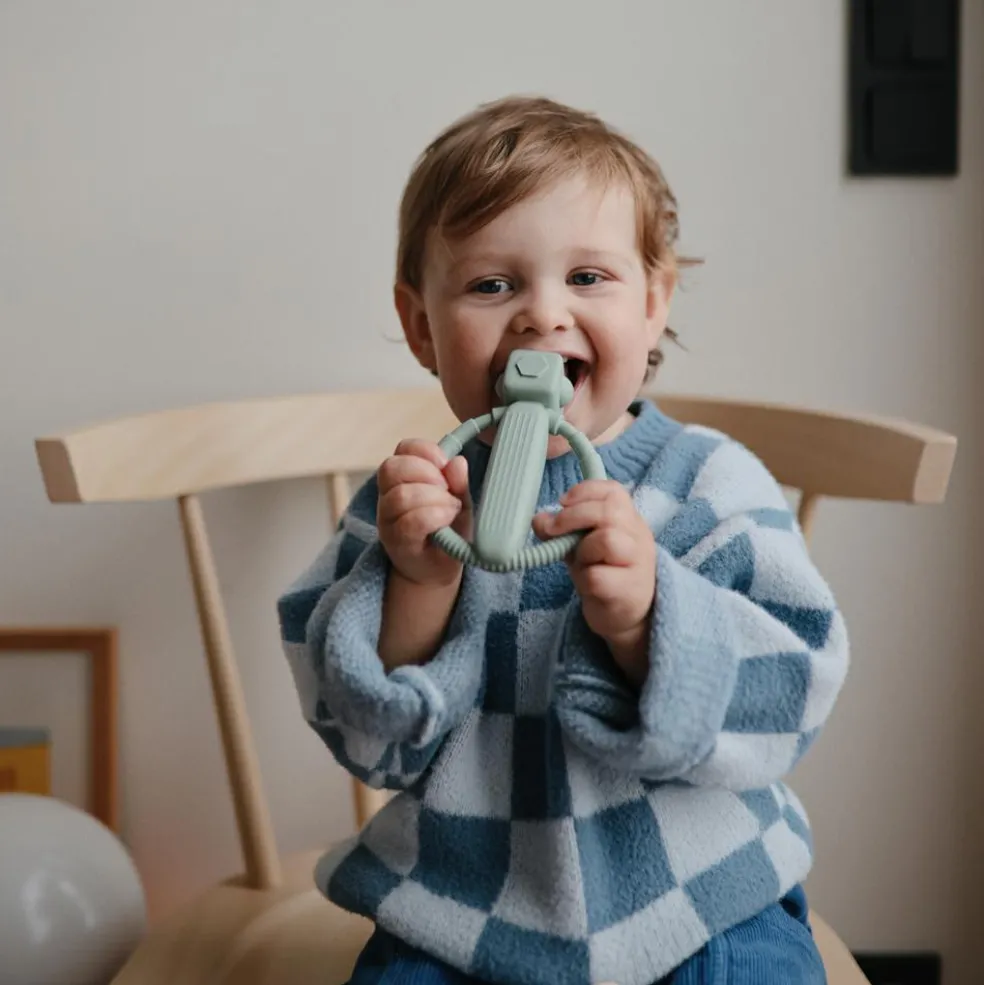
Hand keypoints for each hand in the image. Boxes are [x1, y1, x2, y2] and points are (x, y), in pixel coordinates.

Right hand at [377, 439, 471, 587]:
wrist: (438, 570)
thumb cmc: (448, 531)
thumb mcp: (459, 502)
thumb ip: (459, 483)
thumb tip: (457, 462)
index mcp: (402, 479)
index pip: (403, 449)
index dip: (425, 451)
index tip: (445, 465)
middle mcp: (387, 496)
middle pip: (392, 468)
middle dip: (427, 474)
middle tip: (447, 491)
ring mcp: (388, 520)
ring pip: (400, 496)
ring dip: (434, 498)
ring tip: (451, 509)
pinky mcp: (396, 543)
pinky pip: (410, 522)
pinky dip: (434, 516)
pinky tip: (447, 521)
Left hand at [532, 480, 655, 683]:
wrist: (627, 618)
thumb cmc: (605, 574)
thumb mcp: (581, 546)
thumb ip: (562, 530)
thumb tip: (538, 519)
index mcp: (630, 520)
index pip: (614, 491)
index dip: (584, 492)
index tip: (562, 503)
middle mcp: (639, 537)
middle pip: (610, 511)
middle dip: (572, 517)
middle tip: (553, 530)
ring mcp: (638, 564)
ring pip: (607, 539)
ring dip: (583, 549)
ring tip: (581, 563)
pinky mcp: (628, 591)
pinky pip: (597, 576)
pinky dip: (583, 579)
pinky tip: (587, 586)